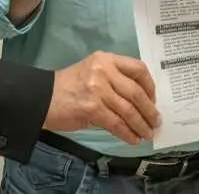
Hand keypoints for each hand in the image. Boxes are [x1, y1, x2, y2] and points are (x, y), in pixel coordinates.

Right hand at [43, 51, 159, 144]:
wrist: (43, 97)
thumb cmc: (70, 85)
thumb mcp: (93, 71)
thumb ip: (115, 78)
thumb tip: (141, 98)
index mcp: (106, 58)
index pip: (138, 68)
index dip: (150, 86)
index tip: (153, 99)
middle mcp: (104, 70)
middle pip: (136, 91)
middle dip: (149, 110)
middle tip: (155, 121)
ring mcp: (98, 88)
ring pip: (128, 109)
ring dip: (141, 124)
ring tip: (147, 133)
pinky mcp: (92, 108)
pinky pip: (116, 123)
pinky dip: (127, 133)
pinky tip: (133, 139)